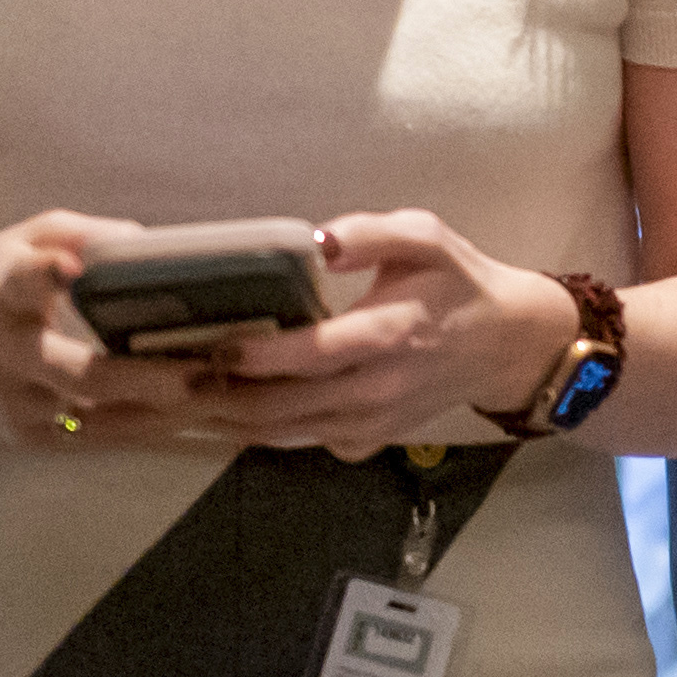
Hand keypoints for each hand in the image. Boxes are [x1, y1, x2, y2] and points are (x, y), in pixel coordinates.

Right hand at [0, 213, 208, 449]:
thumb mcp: (17, 238)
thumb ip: (81, 235)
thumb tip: (150, 243)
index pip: (18, 283)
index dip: (43, 276)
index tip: (64, 269)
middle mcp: (7, 358)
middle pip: (80, 377)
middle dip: (150, 376)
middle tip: (211, 366)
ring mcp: (20, 409)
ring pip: (107, 421)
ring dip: (172, 410)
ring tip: (229, 387)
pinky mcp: (33, 439)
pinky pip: (108, 437)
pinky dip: (159, 425)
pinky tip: (206, 409)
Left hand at [183, 207, 579, 456]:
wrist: (506, 345)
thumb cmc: (458, 282)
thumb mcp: (426, 237)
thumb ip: (371, 233)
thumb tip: (317, 241)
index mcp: (392, 332)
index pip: (318, 354)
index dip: (263, 356)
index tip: (218, 344)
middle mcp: (379, 387)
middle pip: (285, 406)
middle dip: (222, 395)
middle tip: (169, 373)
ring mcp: (372, 422)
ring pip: (285, 433)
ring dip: (228, 418)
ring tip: (179, 394)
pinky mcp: (369, 440)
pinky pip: (302, 442)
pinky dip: (258, 431)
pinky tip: (224, 408)